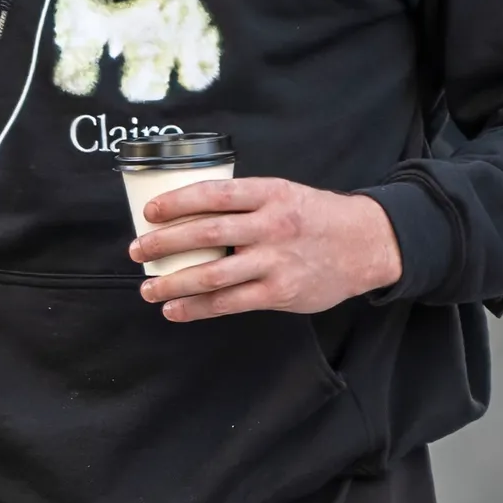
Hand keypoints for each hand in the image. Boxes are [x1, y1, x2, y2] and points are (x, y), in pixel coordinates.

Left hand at [135, 175, 403, 320]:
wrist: (365, 244)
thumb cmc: (317, 218)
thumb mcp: (285, 193)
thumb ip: (246, 203)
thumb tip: (193, 213)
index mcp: (270, 194)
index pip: (213, 194)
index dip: (176, 202)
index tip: (149, 212)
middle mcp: (271, 226)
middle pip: (206, 234)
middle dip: (164, 243)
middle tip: (137, 251)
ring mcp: (276, 261)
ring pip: (213, 274)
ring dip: (174, 283)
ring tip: (148, 288)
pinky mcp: (280, 292)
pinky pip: (230, 303)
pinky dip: (198, 308)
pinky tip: (176, 310)